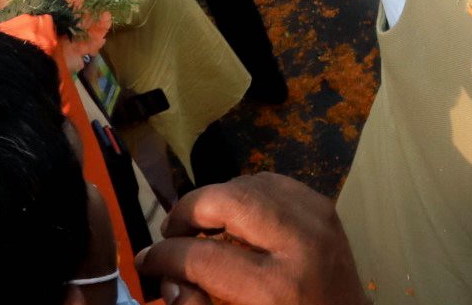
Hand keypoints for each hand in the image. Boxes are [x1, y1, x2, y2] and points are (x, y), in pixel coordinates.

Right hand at [137, 173, 366, 304]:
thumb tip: (168, 280)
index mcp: (276, 288)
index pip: (204, 257)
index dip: (166, 257)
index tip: (148, 261)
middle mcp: (301, 243)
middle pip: (229, 201)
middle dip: (188, 211)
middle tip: (171, 234)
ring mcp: (318, 218)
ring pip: (249, 183)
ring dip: (215, 200)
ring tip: (197, 228)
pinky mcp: (324, 206)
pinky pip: (272, 182)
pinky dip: (244, 194)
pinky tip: (231, 218)